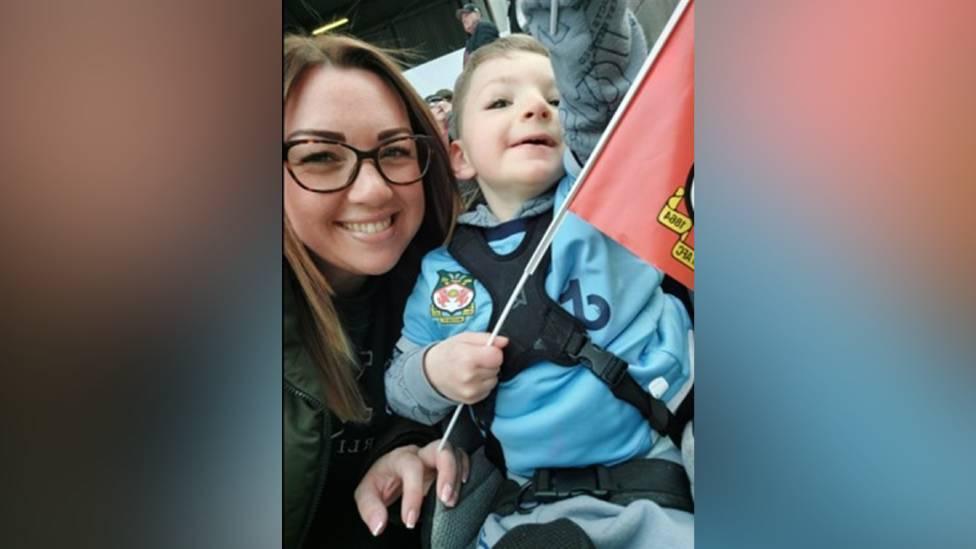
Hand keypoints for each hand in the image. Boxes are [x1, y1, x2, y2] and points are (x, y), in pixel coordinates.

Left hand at [354, 440, 469, 536]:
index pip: (411, 467)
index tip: (410, 521)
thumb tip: (379, 525)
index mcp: (400, 458)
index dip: (413, 494)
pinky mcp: (446, 463)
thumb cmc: (380, 481)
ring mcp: (435, 456)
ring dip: (457, 476)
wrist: (388, 470)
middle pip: (440, 449)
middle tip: (445, 501)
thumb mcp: (366, 493)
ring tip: (451, 501)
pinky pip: (462, 458)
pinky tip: (464, 485)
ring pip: (455, 453)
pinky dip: (466, 469)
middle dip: (447, 473)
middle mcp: (421, 453)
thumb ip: (370, 508)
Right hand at [424, 332, 507, 403]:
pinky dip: (483, 383)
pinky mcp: (472, 399)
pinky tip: (471, 379)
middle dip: (489, 362)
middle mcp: (469, 377)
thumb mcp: (463, 338)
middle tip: (474, 359)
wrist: (430, 374)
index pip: (497, 356)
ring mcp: (470, 390)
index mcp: (467, 358)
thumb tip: (504, 341)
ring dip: (487, 374)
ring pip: (494, 379)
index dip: (493, 351)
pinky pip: (489, 389)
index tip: (485, 350)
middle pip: (496, 367)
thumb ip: (486, 338)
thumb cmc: (446, 354)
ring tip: (471, 369)